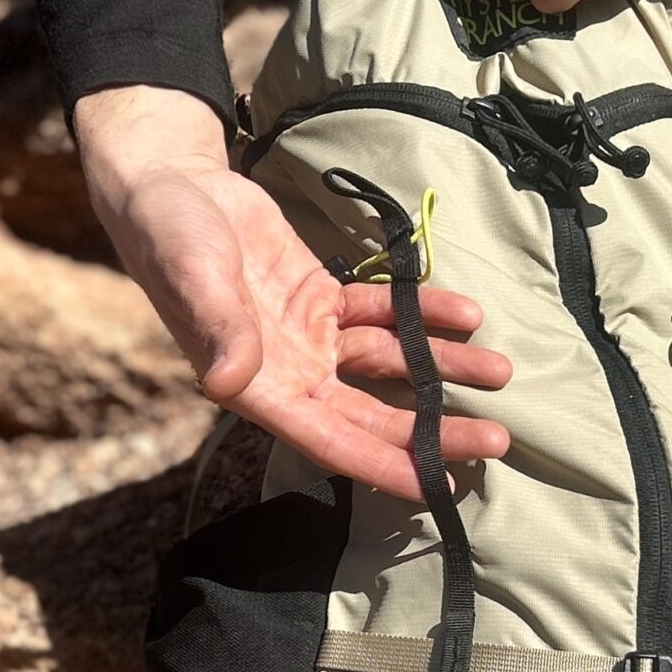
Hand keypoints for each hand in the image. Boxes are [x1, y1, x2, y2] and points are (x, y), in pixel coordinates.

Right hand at [74, 85, 510, 499]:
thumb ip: (217, 330)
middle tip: (497, 438)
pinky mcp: (322, 300)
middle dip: (433, 430)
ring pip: (388, 365)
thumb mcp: (194, 279)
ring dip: (442, 369)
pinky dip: (422, 314)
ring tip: (501, 371)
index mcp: (258, 386)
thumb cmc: (170, 238)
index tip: (436, 484)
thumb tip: (227, 382)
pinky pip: (382, 315)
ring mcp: (310, 337)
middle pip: (373, 414)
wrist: (170, 188)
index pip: (330, 440)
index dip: (383, 465)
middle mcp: (290, 373)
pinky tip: (466, 314)